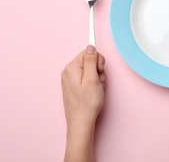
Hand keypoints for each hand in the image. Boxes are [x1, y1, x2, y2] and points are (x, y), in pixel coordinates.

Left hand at [61, 45, 106, 161]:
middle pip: (89, 61)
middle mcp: (69, 71)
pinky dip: (93, 83)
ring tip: (96, 89)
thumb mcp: (92, 79)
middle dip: (98, 70)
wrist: (81, 121)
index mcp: (72, 67)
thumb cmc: (87, 102)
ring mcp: (70, 78)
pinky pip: (87, 77)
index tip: (99, 70)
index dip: (97, 60)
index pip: (88, 53)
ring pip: (90, 70)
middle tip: (98, 82)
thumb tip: (91, 47)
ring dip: (97, 78)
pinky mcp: (74, 85)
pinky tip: (93, 91)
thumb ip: (91, 61)